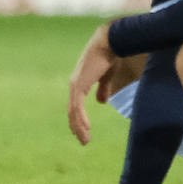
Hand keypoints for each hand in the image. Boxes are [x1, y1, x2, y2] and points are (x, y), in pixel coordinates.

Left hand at [67, 22, 116, 144]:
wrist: (110, 42)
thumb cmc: (109, 55)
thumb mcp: (106, 76)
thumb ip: (103, 89)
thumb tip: (101, 102)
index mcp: (79, 83)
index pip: (75, 106)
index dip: (79, 120)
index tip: (84, 132)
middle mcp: (74, 85)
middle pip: (72, 112)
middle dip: (77, 128)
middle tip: (84, 141)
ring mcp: (75, 85)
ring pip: (73, 112)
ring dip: (79, 127)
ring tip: (85, 140)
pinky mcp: (79, 85)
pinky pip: (78, 107)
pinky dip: (81, 119)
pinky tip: (86, 128)